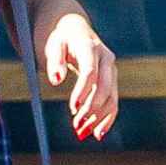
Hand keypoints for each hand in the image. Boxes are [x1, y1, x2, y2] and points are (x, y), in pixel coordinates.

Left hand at [42, 12, 118, 142]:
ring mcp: (111, 70)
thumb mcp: (53, 45)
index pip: (90, 72)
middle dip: (91, 109)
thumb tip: (56, 80)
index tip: (73, 109)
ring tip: (82, 134)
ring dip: (98, 118)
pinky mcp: (111, 81)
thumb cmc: (60, 39)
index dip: (83, 91)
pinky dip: (106, 119)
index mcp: (90, 47)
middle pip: (104, 87)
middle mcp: (106, 59)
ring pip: (111, 98)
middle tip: (77, 126)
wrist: (74, 30)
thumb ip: (54, 61)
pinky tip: (97, 133)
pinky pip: (112, 102)